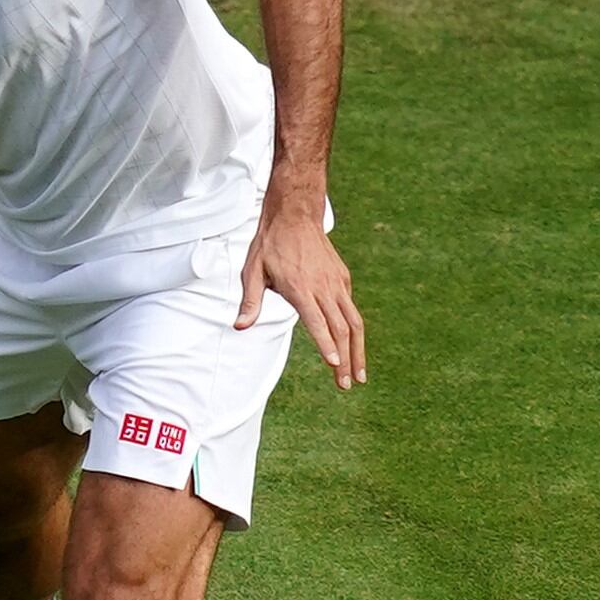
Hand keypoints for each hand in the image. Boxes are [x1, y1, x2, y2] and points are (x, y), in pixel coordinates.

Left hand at [237, 202, 366, 388]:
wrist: (295, 214)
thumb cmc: (270, 245)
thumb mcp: (252, 271)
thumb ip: (250, 301)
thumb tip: (240, 326)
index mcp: (300, 289)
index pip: (318, 323)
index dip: (327, 345)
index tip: (334, 365)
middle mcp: (323, 288)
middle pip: (340, 329)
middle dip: (345, 360)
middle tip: (347, 384)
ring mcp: (337, 282)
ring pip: (353, 321)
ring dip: (358, 350)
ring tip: (359, 375)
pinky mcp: (343, 277)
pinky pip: (350, 307)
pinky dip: (353, 329)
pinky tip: (352, 346)